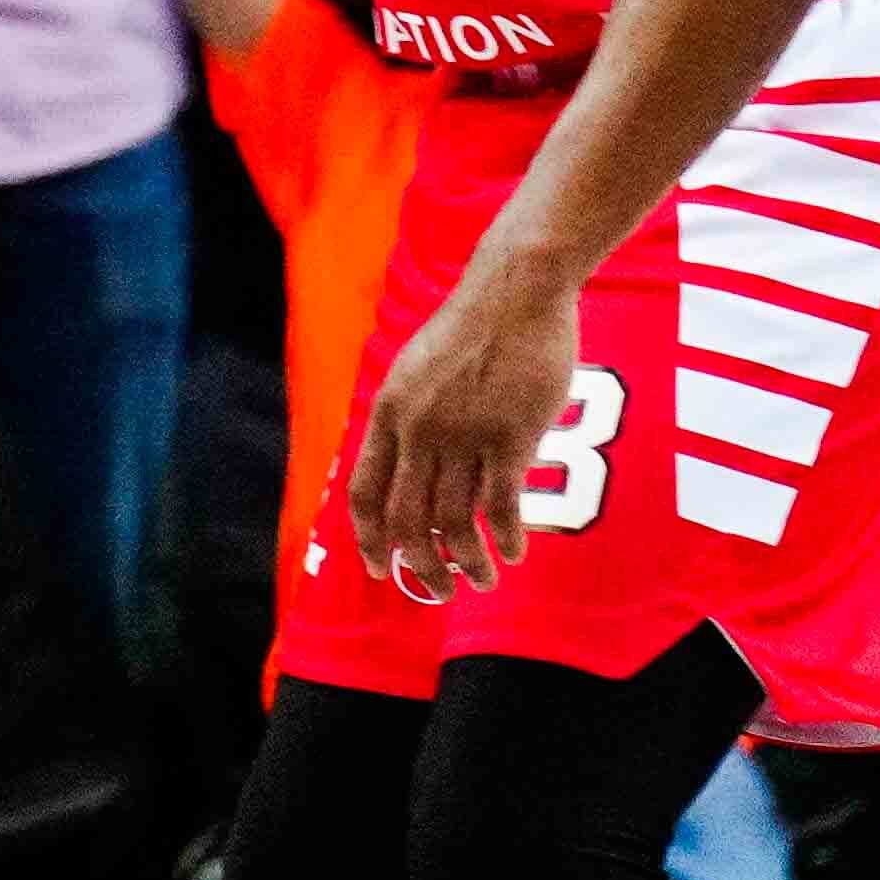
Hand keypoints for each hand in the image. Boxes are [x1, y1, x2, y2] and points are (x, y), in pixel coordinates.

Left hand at [348, 245, 587, 595]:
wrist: (515, 290)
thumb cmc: (472, 330)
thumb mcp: (416, 370)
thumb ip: (408, 418)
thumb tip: (410, 470)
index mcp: (389, 412)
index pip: (363, 491)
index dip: (368, 537)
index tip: (378, 568)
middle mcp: (418, 428)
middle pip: (407, 519)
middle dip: (420, 565)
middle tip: (441, 589)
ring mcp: (462, 433)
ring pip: (455, 522)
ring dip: (468, 562)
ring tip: (483, 580)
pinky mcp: (509, 436)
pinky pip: (502, 506)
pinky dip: (507, 539)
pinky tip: (515, 554)